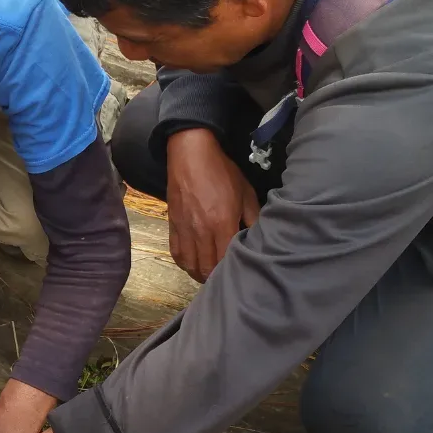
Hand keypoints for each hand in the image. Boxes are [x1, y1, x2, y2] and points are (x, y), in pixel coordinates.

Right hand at [165, 128, 258, 282]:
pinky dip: (185, 263)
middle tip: (224, 277)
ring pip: (190, 265)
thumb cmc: (222, 172)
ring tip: (208, 273)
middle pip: (206, 268)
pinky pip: (176, 253)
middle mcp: (202, 231)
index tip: (240, 272)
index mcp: (222, 223)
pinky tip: (193, 263)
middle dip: (216, 277)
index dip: (232, 270)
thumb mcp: (246, 192)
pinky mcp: (173, 226)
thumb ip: (253, 217)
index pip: (227, 259)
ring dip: (199, 273)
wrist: (191, 156)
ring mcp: (185, 230)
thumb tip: (259, 235)